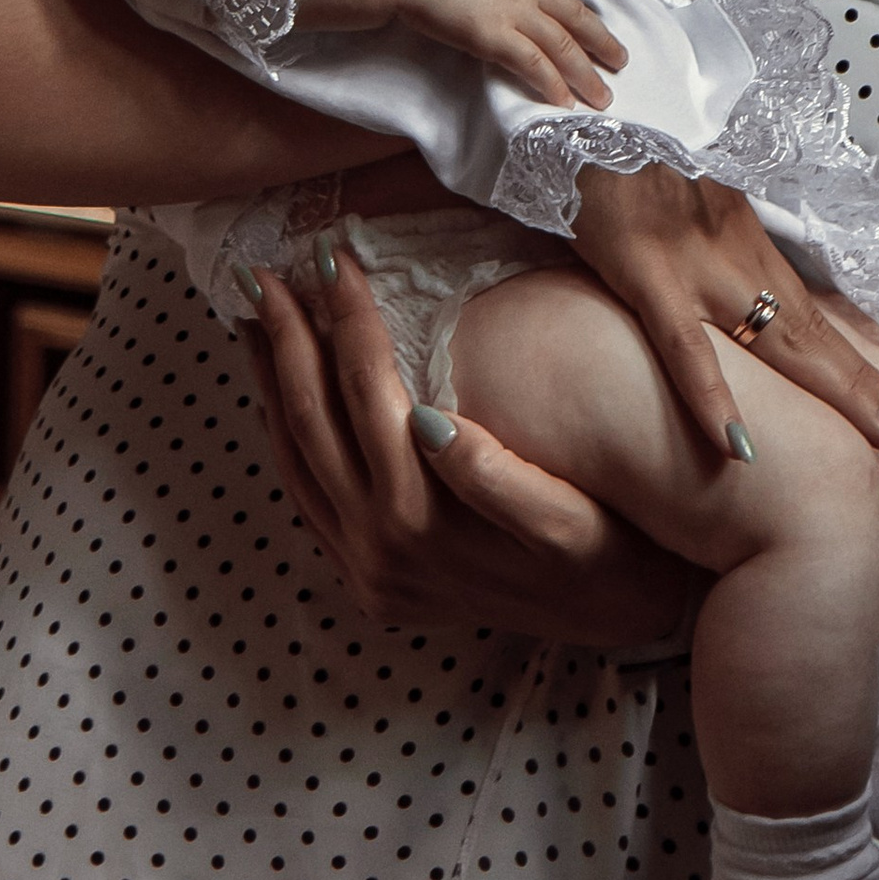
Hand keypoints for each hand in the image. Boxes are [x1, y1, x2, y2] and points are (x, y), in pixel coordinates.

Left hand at [237, 240, 695, 650]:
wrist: (620, 623)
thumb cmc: (609, 553)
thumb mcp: (570, 520)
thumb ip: (497, 477)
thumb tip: (428, 420)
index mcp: (424, 523)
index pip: (368, 394)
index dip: (348, 317)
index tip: (334, 256)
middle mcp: (379, 551)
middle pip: (312, 420)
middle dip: (288, 338)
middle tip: (266, 272)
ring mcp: (365, 570)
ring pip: (295, 458)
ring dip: (273, 382)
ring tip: (258, 318)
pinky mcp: (366, 581)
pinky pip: (307, 496)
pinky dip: (286, 435)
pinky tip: (283, 393)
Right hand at [313, 0, 635, 107]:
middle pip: (576, 14)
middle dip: (603, 40)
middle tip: (623, 60)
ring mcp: (512, 10)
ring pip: (561, 45)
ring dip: (585, 74)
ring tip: (603, 96)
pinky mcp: (493, 35)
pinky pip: (531, 64)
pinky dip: (550, 84)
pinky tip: (563, 102)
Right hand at [568, 164, 878, 468]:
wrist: (589, 104)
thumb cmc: (622, 157)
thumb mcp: (680, 208)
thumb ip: (705, 250)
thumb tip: (723, 302)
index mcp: (745, 245)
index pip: (816, 318)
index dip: (859, 368)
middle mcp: (738, 257)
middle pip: (816, 336)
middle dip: (869, 395)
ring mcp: (697, 264)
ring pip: (780, 341)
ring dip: (837, 395)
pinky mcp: (647, 271)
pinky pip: (683, 344)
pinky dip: (712, 395)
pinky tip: (738, 445)